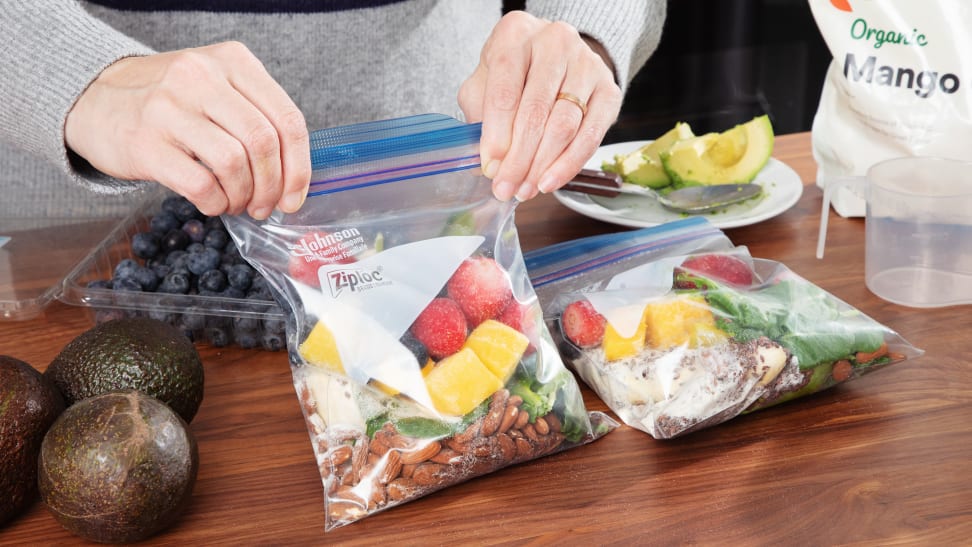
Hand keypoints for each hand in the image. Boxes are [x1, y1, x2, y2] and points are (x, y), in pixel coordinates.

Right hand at [65, 41, 310, 219]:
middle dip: (273, 187)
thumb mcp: (217, 86)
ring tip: (236, 203)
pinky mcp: (145, 142)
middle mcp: (202, 78)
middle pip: (263, 143)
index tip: (295, 197)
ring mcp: (170, 108)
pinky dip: (216, 203)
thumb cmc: (170, 101)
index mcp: (233, 61)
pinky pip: (200, 184)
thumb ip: (256, 115)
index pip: (287, 119)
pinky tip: (213, 203)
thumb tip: (294, 174)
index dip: (299, 168)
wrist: (94, 98)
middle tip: (266, 206)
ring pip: (234, 164)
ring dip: (243, 196)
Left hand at [458, 11, 622, 201]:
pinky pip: (591, 134)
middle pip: (535, 112)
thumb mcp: (485, 83)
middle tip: (506, 189)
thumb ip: (479, 116)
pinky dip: (569, 164)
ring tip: (526, 190)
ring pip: (563, 125)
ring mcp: (586, 64)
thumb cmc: (515, 73)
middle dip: (519, 159)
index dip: (496, 136)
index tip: (490, 168)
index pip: (504, 91)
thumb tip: (485, 164)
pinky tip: (551, 181)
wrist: (557, 58)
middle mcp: (554, 42)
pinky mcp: (609, 89)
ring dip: (542, 166)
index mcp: (515, 35)